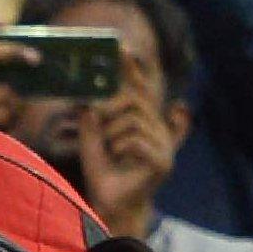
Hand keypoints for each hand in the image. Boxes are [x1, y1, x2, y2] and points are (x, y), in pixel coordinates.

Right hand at [0, 21, 37, 130]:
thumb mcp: (0, 93)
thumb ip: (9, 75)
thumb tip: (38, 60)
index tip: (0, 20)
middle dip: (12, 51)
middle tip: (37, 57)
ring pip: (4, 90)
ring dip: (18, 103)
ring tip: (12, 113)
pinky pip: (5, 112)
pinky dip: (12, 119)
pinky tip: (4, 126)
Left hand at [78, 55, 177, 236]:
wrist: (112, 206)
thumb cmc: (104, 172)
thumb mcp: (93, 140)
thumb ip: (92, 119)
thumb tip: (88, 99)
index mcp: (144, 121)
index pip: (139, 89)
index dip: (131, 68)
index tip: (121, 45)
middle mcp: (158, 130)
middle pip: (136, 101)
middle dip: (112, 106)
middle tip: (95, 114)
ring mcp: (164, 145)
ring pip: (132, 121)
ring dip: (112, 133)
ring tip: (109, 149)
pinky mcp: (163, 161)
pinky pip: (135, 140)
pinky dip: (120, 148)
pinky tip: (119, 159)